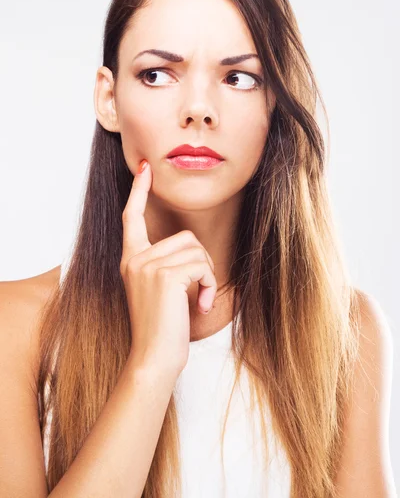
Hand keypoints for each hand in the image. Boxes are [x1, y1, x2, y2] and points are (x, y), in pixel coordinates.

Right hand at [120, 159, 216, 378]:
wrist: (154, 357)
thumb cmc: (162, 326)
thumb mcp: (157, 289)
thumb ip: (164, 263)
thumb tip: (190, 246)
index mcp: (131, 259)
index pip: (132, 217)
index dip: (139, 192)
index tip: (144, 169)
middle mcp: (135, 258)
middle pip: (185, 237)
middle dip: (202, 262)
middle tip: (200, 288)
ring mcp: (147, 265)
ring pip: (196, 250)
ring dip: (208, 274)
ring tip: (200, 299)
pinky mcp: (165, 276)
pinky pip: (202, 265)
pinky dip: (210, 284)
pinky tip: (202, 305)